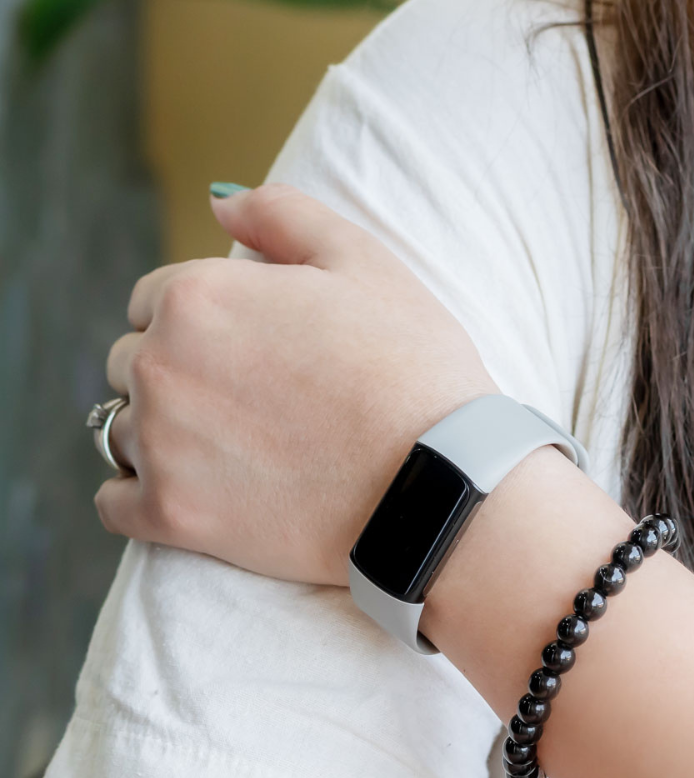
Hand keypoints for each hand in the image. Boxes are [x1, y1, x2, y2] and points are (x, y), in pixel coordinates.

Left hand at [95, 183, 497, 585]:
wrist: (437, 484)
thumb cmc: (413, 368)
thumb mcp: (364, 263)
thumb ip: (283, 214)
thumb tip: (219, 200)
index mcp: (198, 296)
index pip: (153, 300)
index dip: (203, 323)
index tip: (247, 353)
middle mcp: (160, 365)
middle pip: (130, 363)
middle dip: (177, 375)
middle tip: (246, 404)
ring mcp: (162, 445)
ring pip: (120, 430)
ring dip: (159, 435)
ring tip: (228, 451)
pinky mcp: (173, 517)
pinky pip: (113, 504)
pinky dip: (139, 498)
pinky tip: (187, 493)